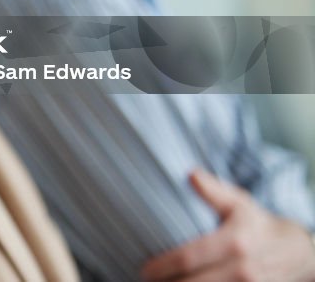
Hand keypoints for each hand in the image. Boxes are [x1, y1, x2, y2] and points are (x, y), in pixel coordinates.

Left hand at [140, 169, 314, 281]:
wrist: (299, 252)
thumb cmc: (259, 224)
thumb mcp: (239, 203)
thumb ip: (214, 190)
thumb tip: (191, 174)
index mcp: (235, 242)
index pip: (189, 258)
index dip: (163, 266)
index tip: (146, 269)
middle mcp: (243, 269)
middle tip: (149, 280)